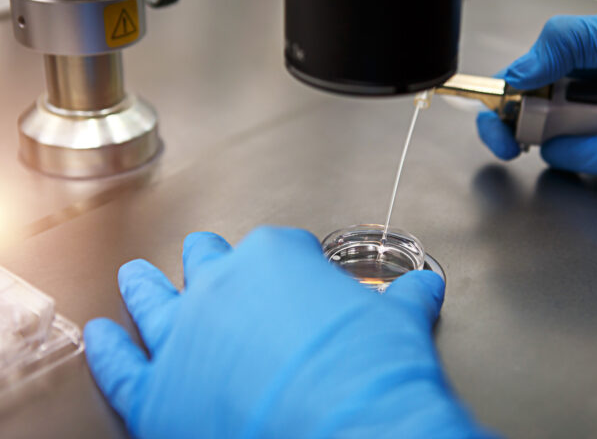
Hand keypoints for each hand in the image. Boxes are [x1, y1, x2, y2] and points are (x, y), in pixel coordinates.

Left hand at [84, 227, 491, 437]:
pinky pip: (121, 367)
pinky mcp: (157, 395)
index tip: (302, 277)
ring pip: (152, 300)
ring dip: (143, 288)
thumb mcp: (400, 323)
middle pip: (208, 260)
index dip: (294, 263)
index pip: (280, 248)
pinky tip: (98, 337)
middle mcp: (221, 287)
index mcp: (275, 259)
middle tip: (212, 262)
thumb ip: (407, 300)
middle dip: (213, 261)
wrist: (350, 433)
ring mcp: (183, 338)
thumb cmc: (372, 372)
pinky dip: (107, 351)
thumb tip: (426, 289)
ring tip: (134, 278)